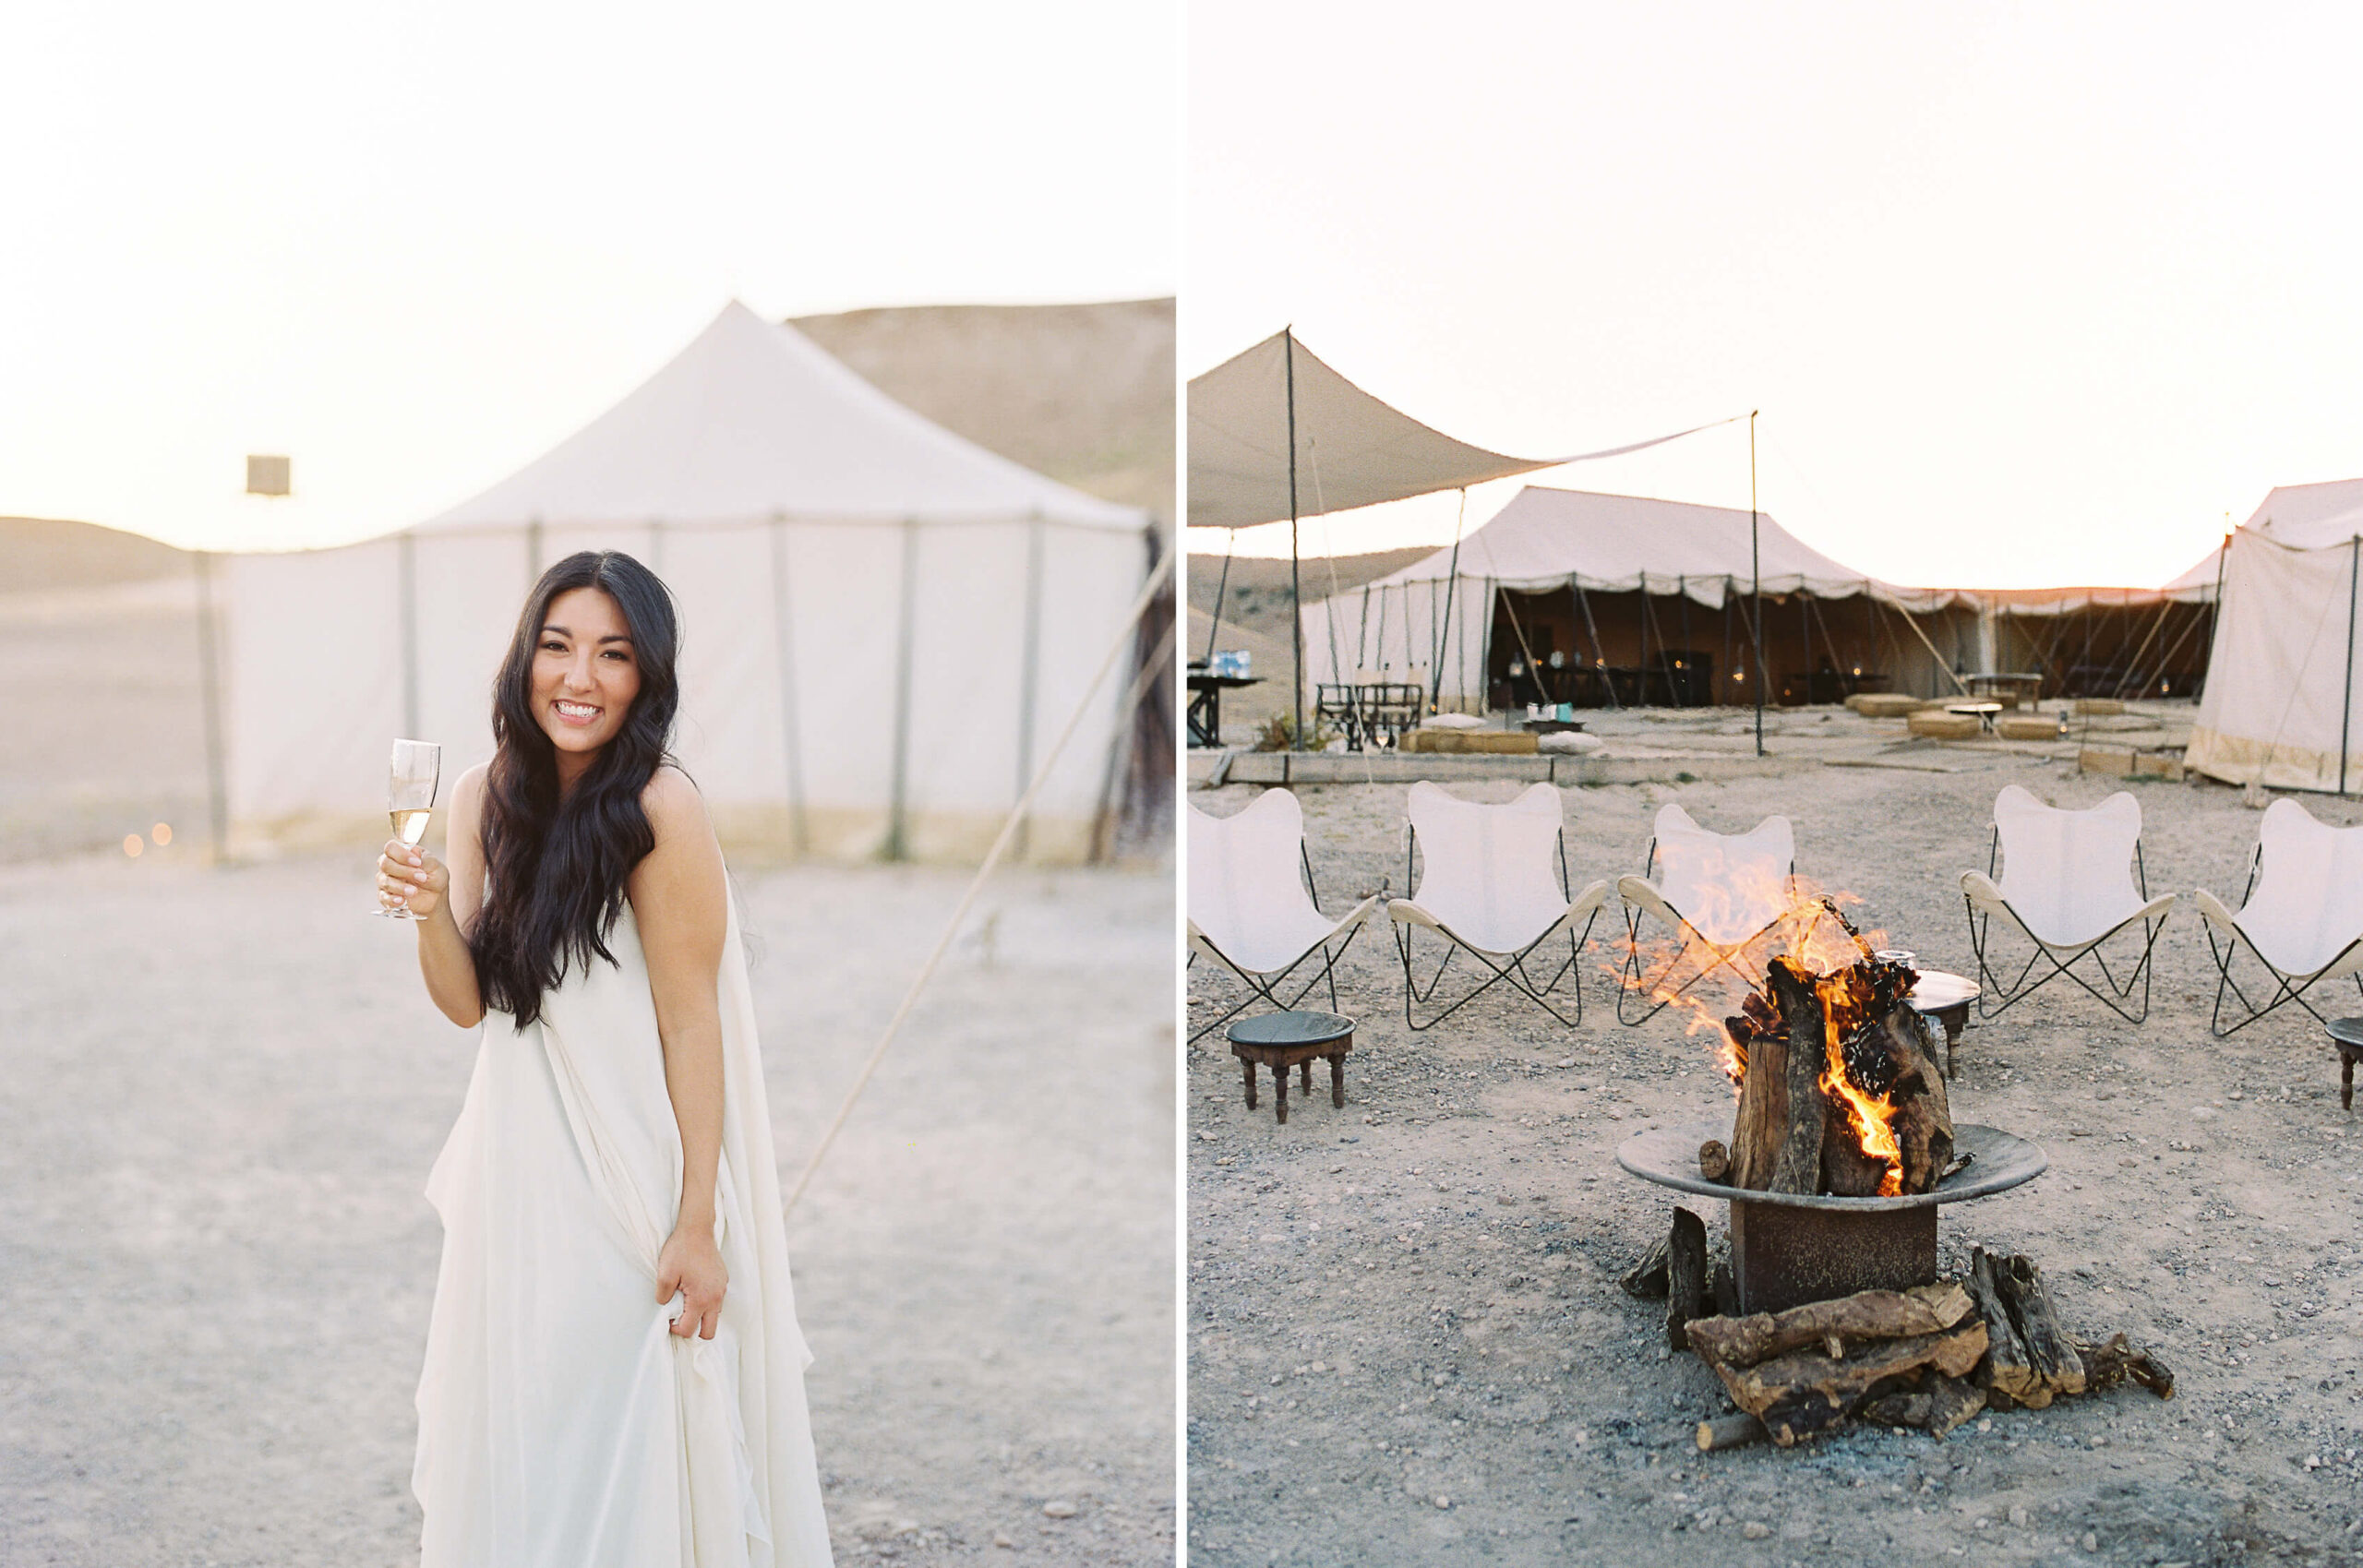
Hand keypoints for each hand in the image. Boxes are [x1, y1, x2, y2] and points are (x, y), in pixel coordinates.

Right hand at [377, 839, 450, 918]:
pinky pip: (383, 897)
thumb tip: (413, 855)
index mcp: (402, 852)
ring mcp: (386, 880)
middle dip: (404, 871)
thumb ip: (425, 860)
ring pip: (384, 881)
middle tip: (421, 877)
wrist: (436, 899)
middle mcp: (391, 864)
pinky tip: (401, 900)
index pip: (391, 847)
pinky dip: (392, 899)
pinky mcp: (385, 895)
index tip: (417, 863)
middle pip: (385, 863)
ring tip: (415, 891)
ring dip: (400, 886)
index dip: (401, 854)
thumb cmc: (435, 878)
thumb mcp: (436, 867)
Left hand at [656, 1222, 726, 1339]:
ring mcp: (722, 1289)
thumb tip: (666, 1308)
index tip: (668, 1318)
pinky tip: (695, 1289)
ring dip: (701, 1316)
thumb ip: (663, 1298)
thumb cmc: (681, 1250)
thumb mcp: (664, 1275)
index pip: (689, 1330)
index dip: (675, 1329)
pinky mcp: (723, 1280)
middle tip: (680, 1317)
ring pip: (714, 1316)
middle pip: (709, 1332)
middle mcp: (715, 1297)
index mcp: (701, 1299)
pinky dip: (706, 1303)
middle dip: (694, 1330)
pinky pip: (717, 1301)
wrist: (697, 1229)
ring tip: (686, 1301)